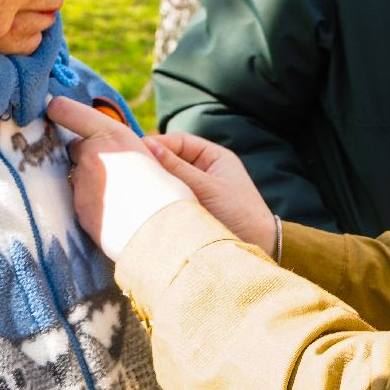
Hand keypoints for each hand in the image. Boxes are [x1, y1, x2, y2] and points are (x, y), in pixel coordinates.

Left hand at [47, 97, 196, 259]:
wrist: (163, 234)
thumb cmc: (167, 195)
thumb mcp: (151, 159)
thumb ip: (125, 152)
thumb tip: (114, 156)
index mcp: (112, 136)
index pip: (71, 113)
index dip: (61, 110)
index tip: (53, 108)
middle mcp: (91, 156)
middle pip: (76, 150)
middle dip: (87, 156)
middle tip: (112, 170)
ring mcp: (81, 185)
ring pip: (79, 178)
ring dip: (91, 183)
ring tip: (120, 198)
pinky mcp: (79, 211)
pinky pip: (82, 202)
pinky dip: (93, 205)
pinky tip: (115, 213)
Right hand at [144, 131, 275, 257]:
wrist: (258, 247)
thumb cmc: (239, 212)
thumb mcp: (207, 187)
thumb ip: (178, 168)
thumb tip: (149, 147)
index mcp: (214, 157)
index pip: (179, 142)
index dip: (159, 144)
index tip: (137, 149)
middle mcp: (204, 170)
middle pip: (172, 159)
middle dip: (154, 162)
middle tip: (131, 166)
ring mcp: (197, 189)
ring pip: (170, 179)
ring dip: (156, 182)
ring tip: (136, 184)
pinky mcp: (192, 208)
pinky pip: (172, 197)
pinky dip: (160, 197)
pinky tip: (146, 201)